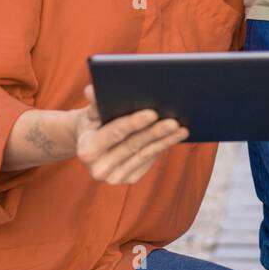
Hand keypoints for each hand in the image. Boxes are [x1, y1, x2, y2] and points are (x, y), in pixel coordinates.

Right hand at [69, 84, 189, 184]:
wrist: (91, 145)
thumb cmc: (94, 123)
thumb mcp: (91, 112)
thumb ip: (95, 103)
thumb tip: (91, 90)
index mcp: (87, 150)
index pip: (114, 133)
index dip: (133, 123)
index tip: (152, 113)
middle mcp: (98, 169)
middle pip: (132, 146)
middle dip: (155, 133)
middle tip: (174, 122)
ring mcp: (114, 177)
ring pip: (144, 154)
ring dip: (165, 141)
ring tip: (181, 129)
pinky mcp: (128, 179)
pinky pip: (148, 161)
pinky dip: (162, 148)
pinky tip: (173, 137)